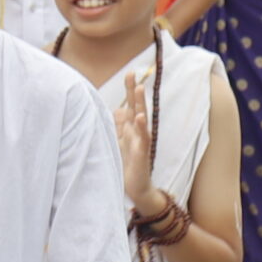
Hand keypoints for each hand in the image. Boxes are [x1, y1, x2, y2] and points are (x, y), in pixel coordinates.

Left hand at [116, 70, 160, 212]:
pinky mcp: (141, 153)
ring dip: (140, 103)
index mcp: (130, 129)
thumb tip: (119, 109)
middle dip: (134, 91)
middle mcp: (137, 133)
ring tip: (139, 88)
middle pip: (136, 107)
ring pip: (141, 119)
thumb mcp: (121, 143)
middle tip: (132, 73)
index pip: (130, 105)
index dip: (129, 91)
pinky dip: (140, 127)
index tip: (130, 73)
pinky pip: (142, 138)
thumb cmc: (129, 166)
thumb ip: (120, 127)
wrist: (137, 188)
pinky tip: (139, 117)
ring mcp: (140, 142)